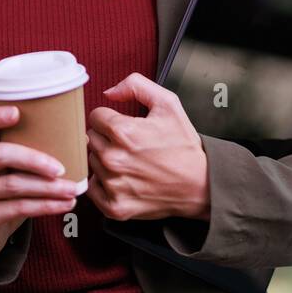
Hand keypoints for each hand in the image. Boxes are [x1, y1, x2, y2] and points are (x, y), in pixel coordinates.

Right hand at [0, 105, 80, 261]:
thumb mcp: (10, 170)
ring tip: (72, 189)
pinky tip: (64, 204)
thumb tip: (80, 138)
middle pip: (0, 154)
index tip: (17, 112)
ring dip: (47, 188)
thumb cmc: (3, 192)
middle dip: (34, 159)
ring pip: (13, 184)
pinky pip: (18, 208)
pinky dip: (45, 206)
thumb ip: (33, 153)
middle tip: (61, 169)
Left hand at [85, 72, 209, 221]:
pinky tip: (123, 179)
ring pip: (92, 162)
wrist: (200, 185)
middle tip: (130, 145)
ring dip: (106, 161)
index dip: (111, 118)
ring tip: (130, 162)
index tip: (125, 127)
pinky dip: (104, 185)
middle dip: (107, 138)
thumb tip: (110, 92)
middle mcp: (113, 159)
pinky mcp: (114, 206)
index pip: (95, 117)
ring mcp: (113, 185)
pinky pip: (93, 189)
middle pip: (91, 139)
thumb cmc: (184, 147)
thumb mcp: (168, 104)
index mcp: (123, 132)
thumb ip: (136, 85)